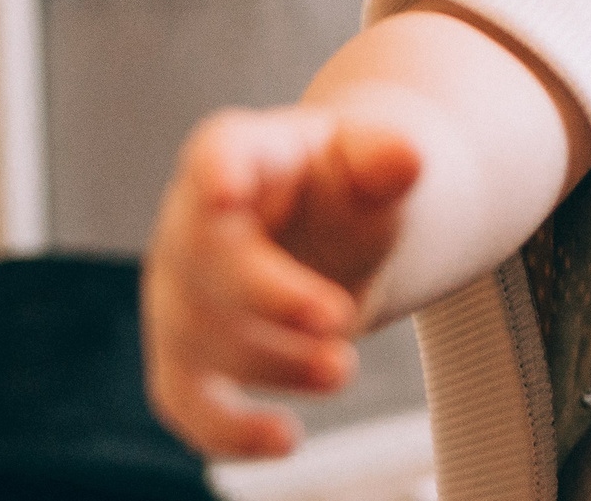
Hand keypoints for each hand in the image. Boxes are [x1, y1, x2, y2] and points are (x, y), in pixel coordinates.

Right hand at [142, 107, 420, 458]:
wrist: (349, 222)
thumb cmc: (355, 184)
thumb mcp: (379, 160)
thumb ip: (388, 158)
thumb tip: (407, 156)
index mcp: (246, 152)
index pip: (220, 151)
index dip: (219, 168)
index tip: (227, 187)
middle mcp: (194, 220)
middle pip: (205, 257)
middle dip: (269, 295)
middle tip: (341, 318)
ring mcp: (183, 289)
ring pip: (198, 335)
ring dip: (270, 362)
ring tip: (342, 370)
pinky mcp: (187, 353)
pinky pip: (186, 400)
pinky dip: (227, 429)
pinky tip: (286, 439)